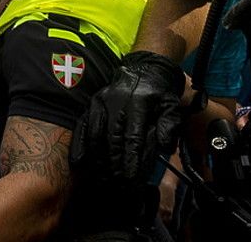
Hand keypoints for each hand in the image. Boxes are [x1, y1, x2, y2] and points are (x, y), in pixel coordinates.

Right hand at [71, 51, 184, 184]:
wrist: (144, 68)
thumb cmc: (159, 92)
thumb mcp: (171, 105)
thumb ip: (169, 125)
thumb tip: (164, 146)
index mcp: (138, 102)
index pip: (133, 137)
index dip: (131, 159)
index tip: (131, 177)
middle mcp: (116, 101)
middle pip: (113, 138)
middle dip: (114, 163)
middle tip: (116, 182)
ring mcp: (101, 101)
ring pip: (96, 133)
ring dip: (98, 158)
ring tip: (101, 177)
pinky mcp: (93, 103)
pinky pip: (83, 125)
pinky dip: (80, 144)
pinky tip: (79, 161)